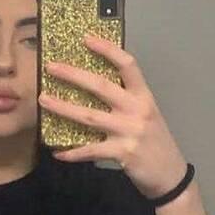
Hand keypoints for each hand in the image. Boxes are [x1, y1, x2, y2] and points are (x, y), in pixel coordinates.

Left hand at [39, 33, 189, 198]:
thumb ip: (126, 101)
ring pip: (89, 116)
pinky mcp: (122, 153)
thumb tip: (93, 86)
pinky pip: (90, 150)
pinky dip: (72, 152)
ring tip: (44, 100)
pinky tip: (57, 152)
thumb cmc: (155, 141)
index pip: (127, 65)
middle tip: (51, 67)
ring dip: (63, 108)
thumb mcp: (147, 115)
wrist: (170, 175)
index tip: (86, 39)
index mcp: (144, 97)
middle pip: (102, 87)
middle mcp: (137, 110)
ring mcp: (129, 131)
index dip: (107, 50)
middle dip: (74, 75)